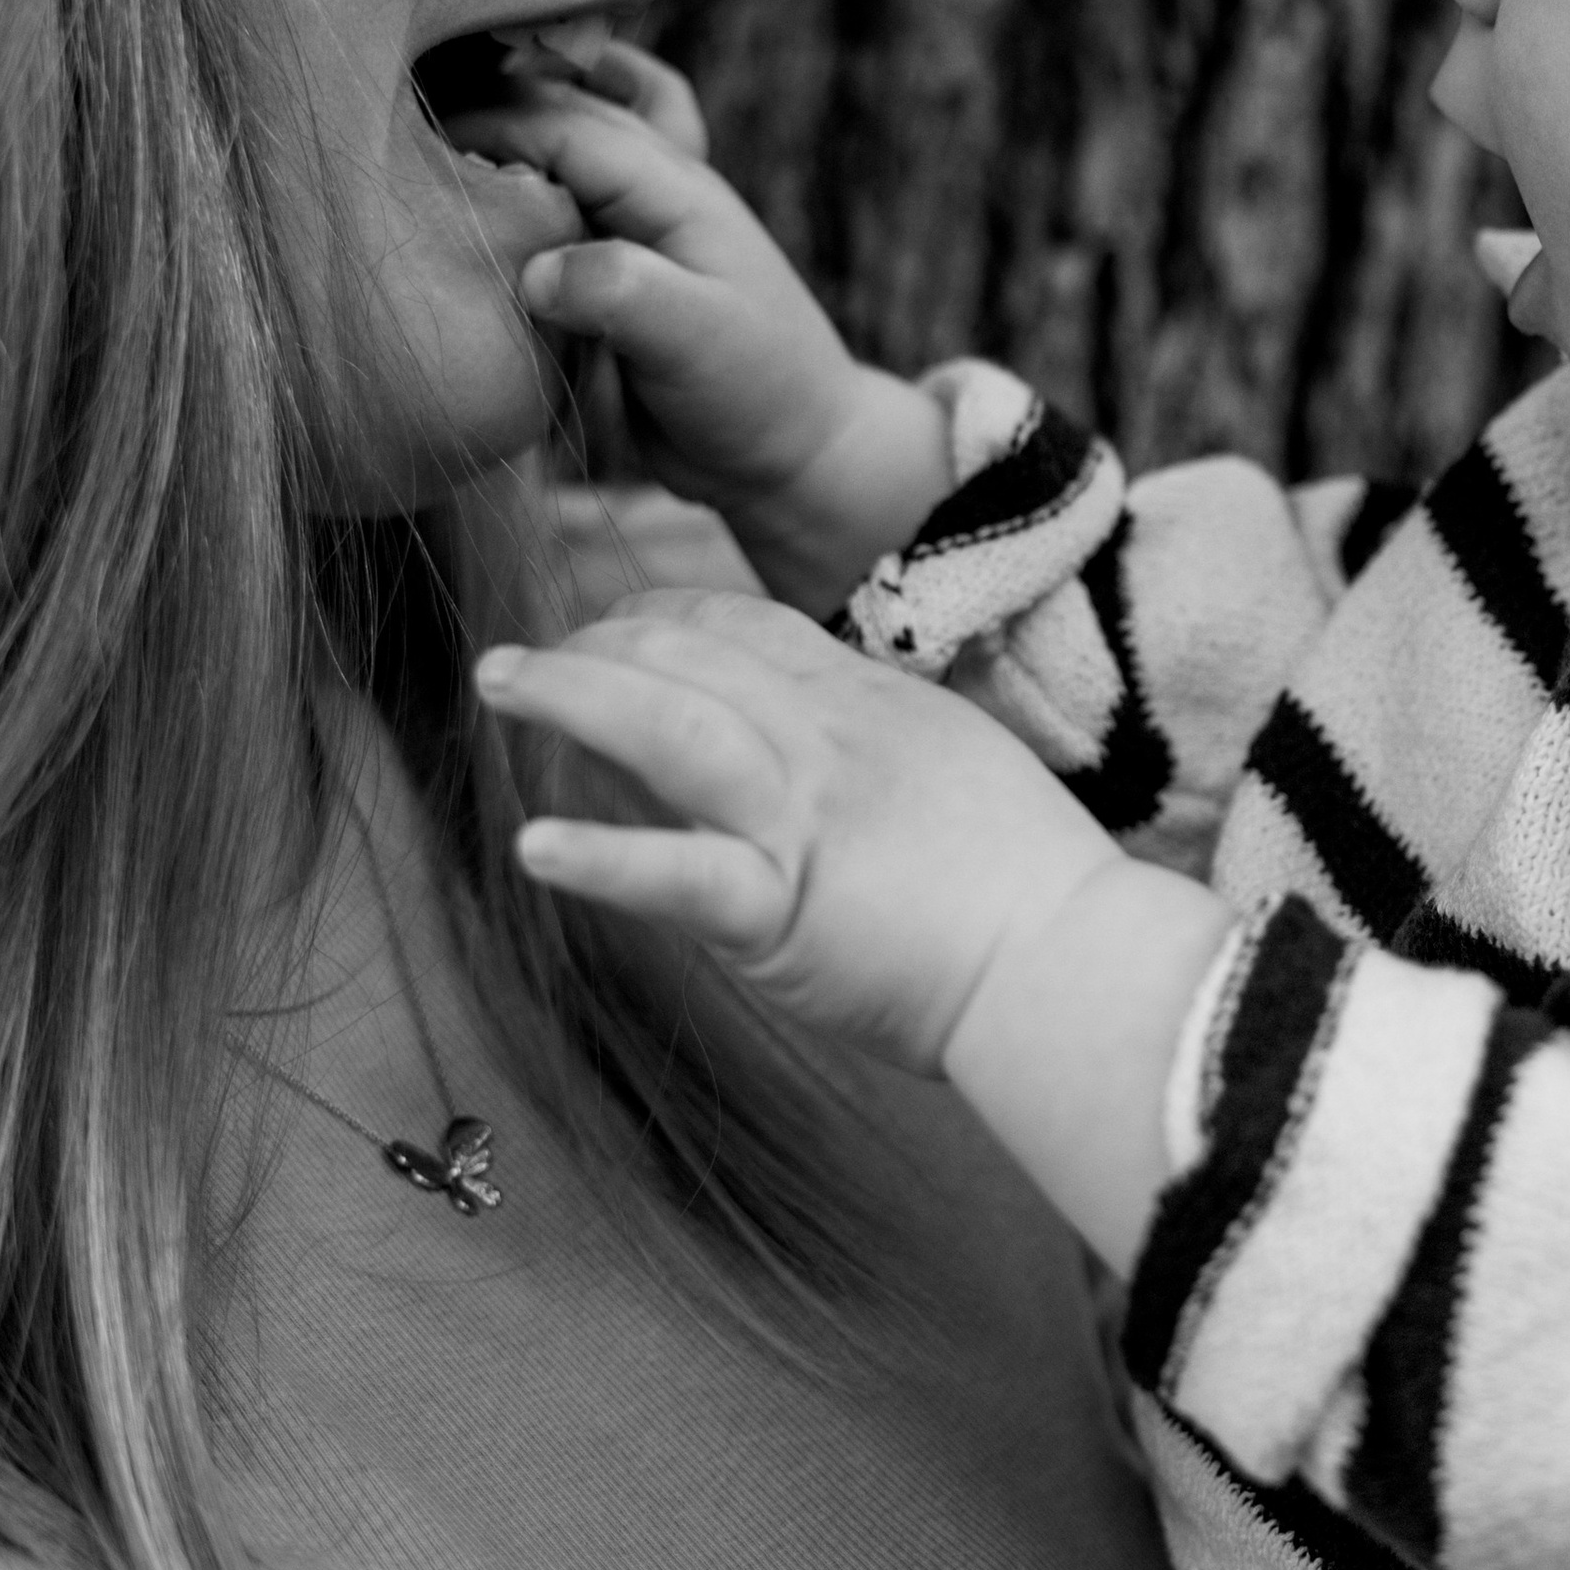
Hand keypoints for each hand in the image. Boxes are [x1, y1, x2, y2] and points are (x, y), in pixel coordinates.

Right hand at [462, 41, 948, 608]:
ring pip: (559, 148)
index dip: (488, 123)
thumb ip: (617, 290)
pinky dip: (531, 178)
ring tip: (427, 145)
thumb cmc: (754, 392)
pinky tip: (491, 192)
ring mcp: (634, 226)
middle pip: (554, 117)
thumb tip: (534, 271)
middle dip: (483, 116)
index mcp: (672, 186)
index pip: (563, 124)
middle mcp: (652, 189)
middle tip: (393, 143)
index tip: (408, 146)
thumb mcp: (692, 339)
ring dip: (504, 134)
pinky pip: (564, 200)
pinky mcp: (616, 269)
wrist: (793, 453)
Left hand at [477, 590, 1226, 1266]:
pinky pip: (679, 874)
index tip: (615, 614)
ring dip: (571, 698)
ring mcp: (803, 818)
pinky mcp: (784, 910)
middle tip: (523, 654)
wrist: (1072, 959)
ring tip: (497, 684)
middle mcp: (829, 741)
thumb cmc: (1033, 883)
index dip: (666, 610)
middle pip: (692, 658)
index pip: (747, 626)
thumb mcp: (959, 764)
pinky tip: (533, 844)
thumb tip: (814, 735)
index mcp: (874, 705)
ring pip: (669, 729)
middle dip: (597, 643)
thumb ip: (880, 737)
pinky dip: (603, 857)